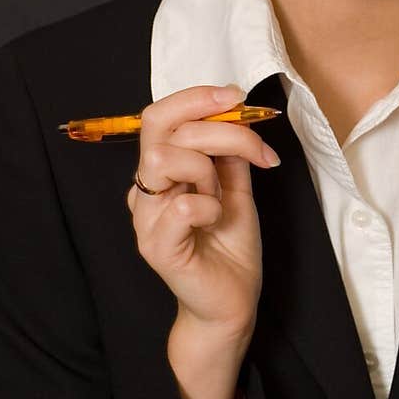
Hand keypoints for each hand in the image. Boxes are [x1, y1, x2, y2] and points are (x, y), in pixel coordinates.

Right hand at [125, 83, 280, 348]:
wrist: (233, 302)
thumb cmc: (229, 247)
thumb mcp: (236, 187)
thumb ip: (228, 152)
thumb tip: (234, 111)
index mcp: (160, 172)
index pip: (160, 116)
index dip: (196, 98)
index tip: (236, 96)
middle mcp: (145, 190)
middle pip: (159, 128)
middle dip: (216, 129)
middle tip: (253, 153)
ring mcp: (145, 218)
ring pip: (165, 159)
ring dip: (208, 170)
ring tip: (222, 198)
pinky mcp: (156, 246)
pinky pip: (180, 206)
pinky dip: (208, 205)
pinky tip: (216, 220)